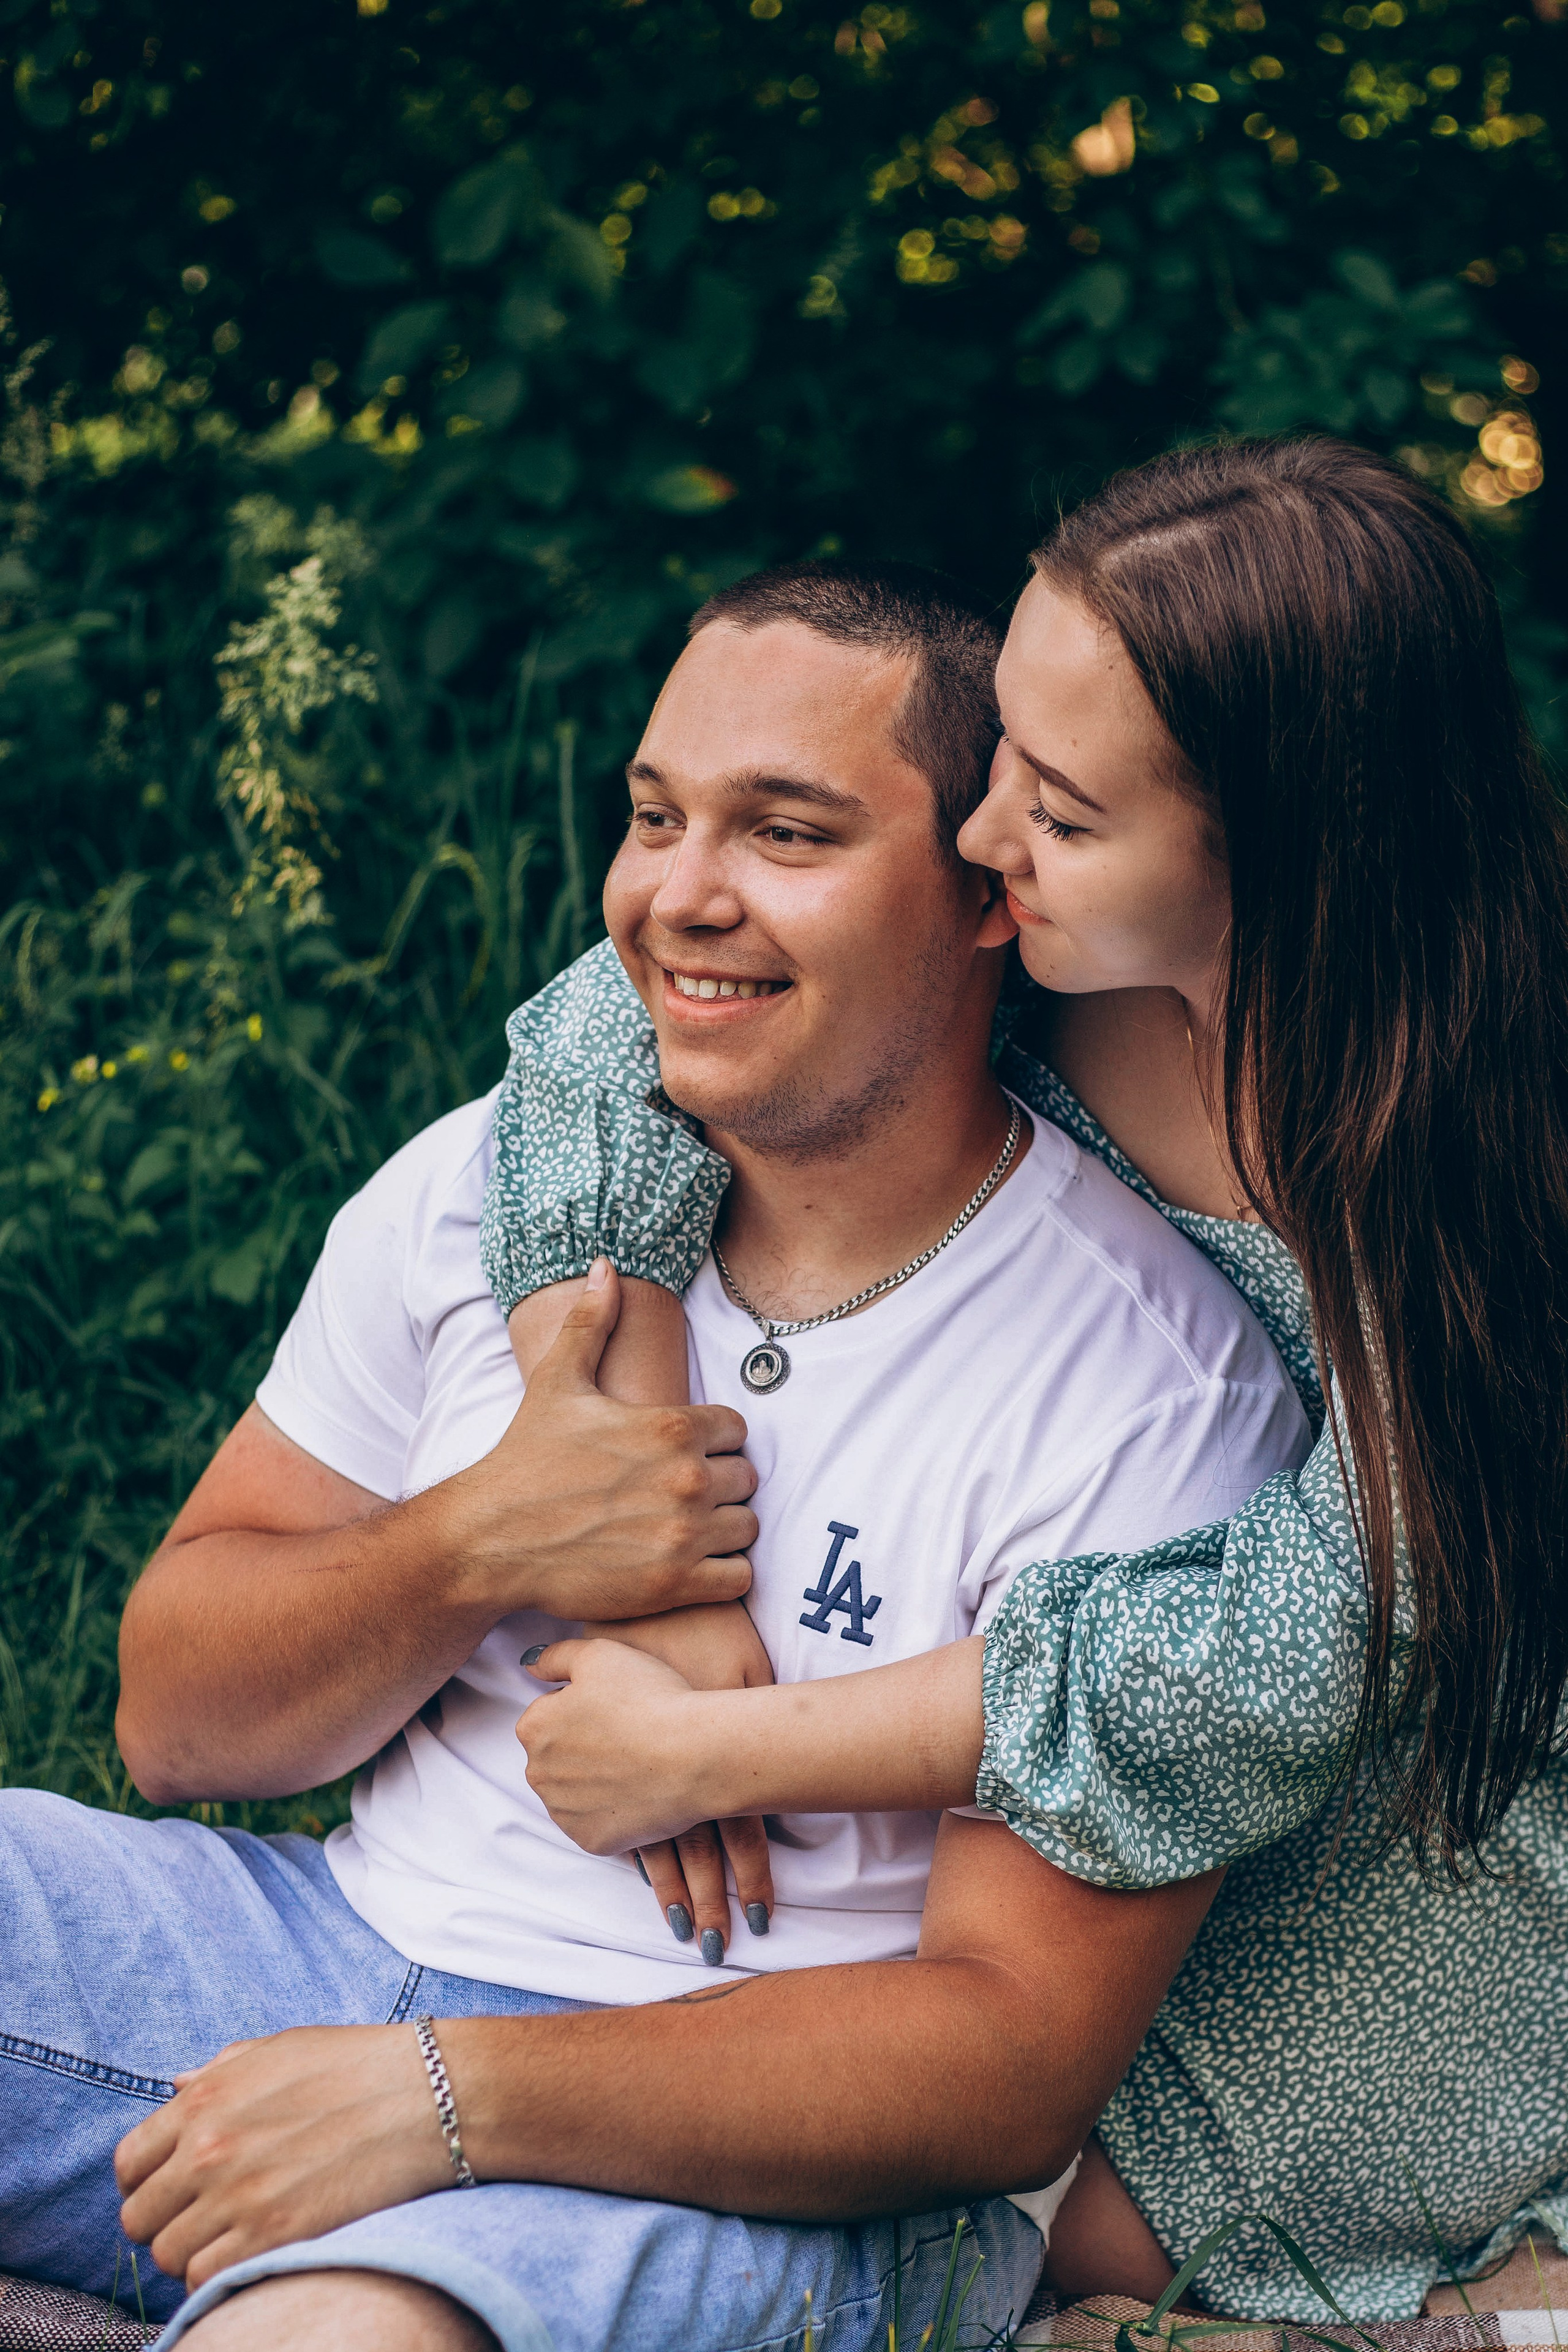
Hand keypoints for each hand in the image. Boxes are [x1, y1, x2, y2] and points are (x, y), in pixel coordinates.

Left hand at [115, 2024, 448, 2288]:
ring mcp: (239, 2197)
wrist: (427, 2095)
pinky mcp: (273, 2238)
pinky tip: (254, 2252)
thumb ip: (218, 2070)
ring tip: (233, 2236)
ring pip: (170, 2257)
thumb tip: (174, 2086)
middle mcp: (210, 2150)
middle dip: (166, 2221)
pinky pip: (208, 2280)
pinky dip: (222, 2275)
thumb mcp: (279, 2049)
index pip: (129, 2164)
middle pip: (140, 2220)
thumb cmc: (356, 2064)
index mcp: (205, 2099)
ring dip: (194, 2252)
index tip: (173, 2188)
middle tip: (203, 2217)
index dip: (145, 2182)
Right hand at [441, 1262, 758, 1621]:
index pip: (735, 1429)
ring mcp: (684, 1535)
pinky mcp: (676, 1585)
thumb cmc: (525, 1459)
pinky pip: (739, 1577)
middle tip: (678, 1494)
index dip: (711, 1441)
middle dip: (719, 1484)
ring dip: (723, 1529)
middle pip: (746, 1478)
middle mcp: (687, 1478)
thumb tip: (605, 1266)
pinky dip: (722, 1574)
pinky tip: (687, 1564)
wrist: (490, 1539)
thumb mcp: (557, 1382)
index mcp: (670, 1425)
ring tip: (683, 1529)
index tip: (679, 1454)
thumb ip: (590, 1323)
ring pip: (748, 1526)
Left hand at [519, 1639, 773, 1961]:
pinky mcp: (594, 1842)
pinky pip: (599, 1823)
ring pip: (577, 1792)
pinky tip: (643, 1789)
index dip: (587, 1707)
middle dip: (587, 1747)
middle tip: (631, 1733)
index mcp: (533, 1727)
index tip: (617, 1707)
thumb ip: (556, 1656)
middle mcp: (538, 1775)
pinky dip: (616, 1810)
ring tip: (640, 1761)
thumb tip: (528, 1665)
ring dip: (599, 1780)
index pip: (550, 1714)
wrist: (695, 1754)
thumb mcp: (600, 1653)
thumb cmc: (650, 1697)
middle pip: (559, 1757)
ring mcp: (565, 1814)